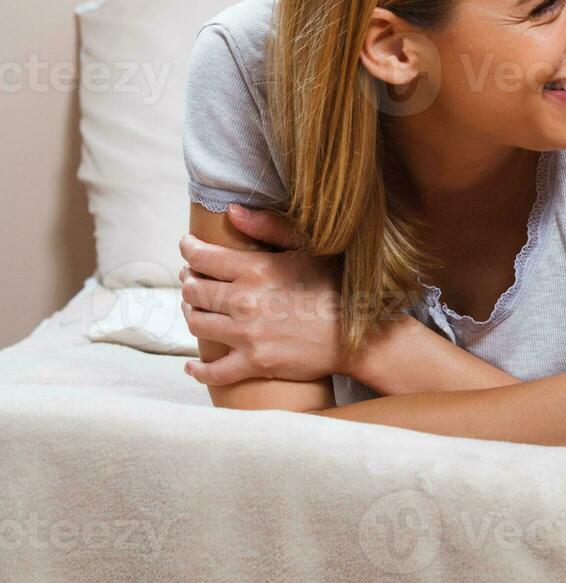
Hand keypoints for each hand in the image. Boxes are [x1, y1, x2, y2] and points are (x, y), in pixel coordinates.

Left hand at [178, 205, 347, 385]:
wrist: (359, 335)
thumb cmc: (336, 288)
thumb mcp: (309, 250)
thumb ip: (269, 227)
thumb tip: (232, 211)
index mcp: (258, 270)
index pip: (203, 257)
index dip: (189, 249)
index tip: (188, 247)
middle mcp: (246, 302)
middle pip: (193, 291)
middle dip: (189, 282)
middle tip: (193, 278)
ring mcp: (248, 335)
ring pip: (196, 324)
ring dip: (191, 315)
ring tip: (195, 310)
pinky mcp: (254, 363)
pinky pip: (212, 371)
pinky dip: (197, 370)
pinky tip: (193, 365)